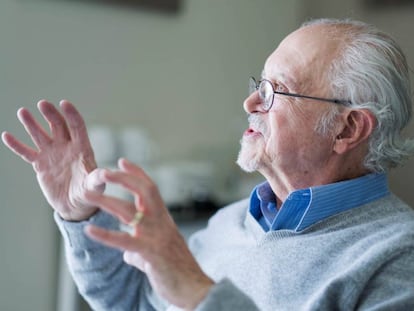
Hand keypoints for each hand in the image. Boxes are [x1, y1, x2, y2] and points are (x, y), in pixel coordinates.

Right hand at [1, 100, 102, 220]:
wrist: (75, 206)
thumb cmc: (89, 194)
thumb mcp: (95, 187)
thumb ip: (97, 178)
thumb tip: (103, 173)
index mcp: (82, 149)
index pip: (77, 127)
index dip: (72, 115)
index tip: (64, 103)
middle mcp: (67, 147)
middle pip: (58, 126)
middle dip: (51, 114)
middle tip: (42, 104)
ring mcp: (52, 154)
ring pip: (41, 135)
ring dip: (31, 124)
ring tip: (23, 112)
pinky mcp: (40, 164)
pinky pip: (27, 152)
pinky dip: (17, 145)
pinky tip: (6, 135)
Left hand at [84, 158, 213, 309]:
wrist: (194, 287)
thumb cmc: (177, 269)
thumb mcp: (160, 252)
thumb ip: (141, 249)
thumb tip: (127, 254)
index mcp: (164, 219)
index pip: (151, 189)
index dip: (136, 174)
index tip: (122, 161)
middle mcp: (161, 222)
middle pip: (143, 191)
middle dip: (124, 178)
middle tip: (104, 171)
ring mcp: (156, 236)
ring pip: (129, 212)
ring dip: (106, 201)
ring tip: (87, 195)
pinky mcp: (151, 253)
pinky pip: (124, 241)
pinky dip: (105, 234)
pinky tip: (89, 229)